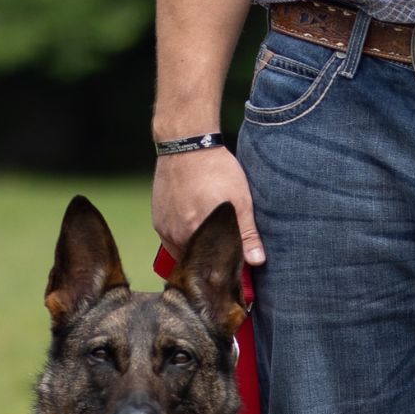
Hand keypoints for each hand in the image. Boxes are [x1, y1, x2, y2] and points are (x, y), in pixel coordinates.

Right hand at [154, 146, 262, 265]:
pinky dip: (185, 239)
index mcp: (197, 235)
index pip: (212, 267)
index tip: (235, 266)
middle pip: (196, 261)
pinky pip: (171, 240)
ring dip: (198, 250)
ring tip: (214, 236)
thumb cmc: (216, 170)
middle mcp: (176, 235)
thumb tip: (257, 261)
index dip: (224, 268)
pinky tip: (198, 227)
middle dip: (212, 260)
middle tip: (227, 251)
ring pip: (183, 251)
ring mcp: (164, 228)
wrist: (186, 146)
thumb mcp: (240, 201)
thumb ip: (247, 233)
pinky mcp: (157, 220)